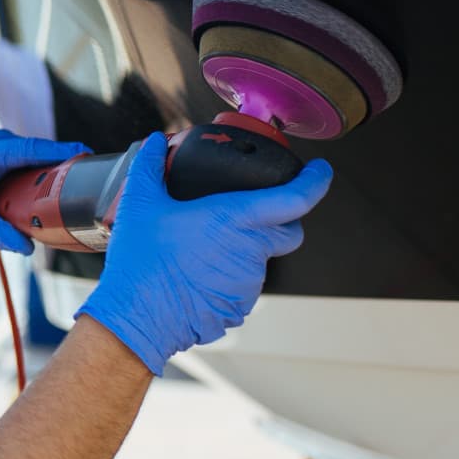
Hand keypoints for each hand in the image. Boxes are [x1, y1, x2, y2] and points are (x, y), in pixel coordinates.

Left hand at [0, 128, 89, 253]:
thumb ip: (0, 234)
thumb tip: (28, 247)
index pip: (33, 149)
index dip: (61, 150)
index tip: (86, 152)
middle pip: (40, 151)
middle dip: (66, 161)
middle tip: (92, 176)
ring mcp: (3, 147)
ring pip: (38, 156)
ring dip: (56, 168)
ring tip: (82, 182)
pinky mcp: (6, 155)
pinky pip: (32, 161)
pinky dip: (45, 172)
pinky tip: (61, 186)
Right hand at [78, 133, 332, 373]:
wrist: (137, 316)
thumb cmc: (142, 260)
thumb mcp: (140, 203)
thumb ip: (150, 166)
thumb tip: (155, 142)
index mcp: (234, 218)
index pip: (297, 198)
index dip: (316, 182)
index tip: (321, 171)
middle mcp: (251, 249)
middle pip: (290, 231)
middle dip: (283, 219)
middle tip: (255, 212)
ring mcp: (248, 282)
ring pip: (262, 259)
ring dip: (246, 250)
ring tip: (205, 248)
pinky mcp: (239, 307)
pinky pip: (244, 286)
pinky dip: (230, 277)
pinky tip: (198, 274)